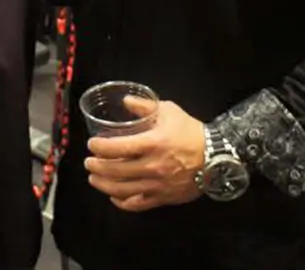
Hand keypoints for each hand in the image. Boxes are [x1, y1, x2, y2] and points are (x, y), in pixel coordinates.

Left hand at [84, 98, 205, 211]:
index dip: (101, 147)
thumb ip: (145, 106)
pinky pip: (138, 204)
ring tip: (94, 178)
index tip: (91, 144)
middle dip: (97, 167)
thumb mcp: (169, 111)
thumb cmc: (190, 131)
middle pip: (116, 171)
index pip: (118, 148)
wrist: (216, 157)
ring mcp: (157, 185)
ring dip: (104, 185)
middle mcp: (153, 166)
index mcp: (153, 143)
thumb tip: (125, 102)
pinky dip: (122, 202)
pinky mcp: (163, 198)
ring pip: (123, 190)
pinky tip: (114, 196)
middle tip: (88, 162)